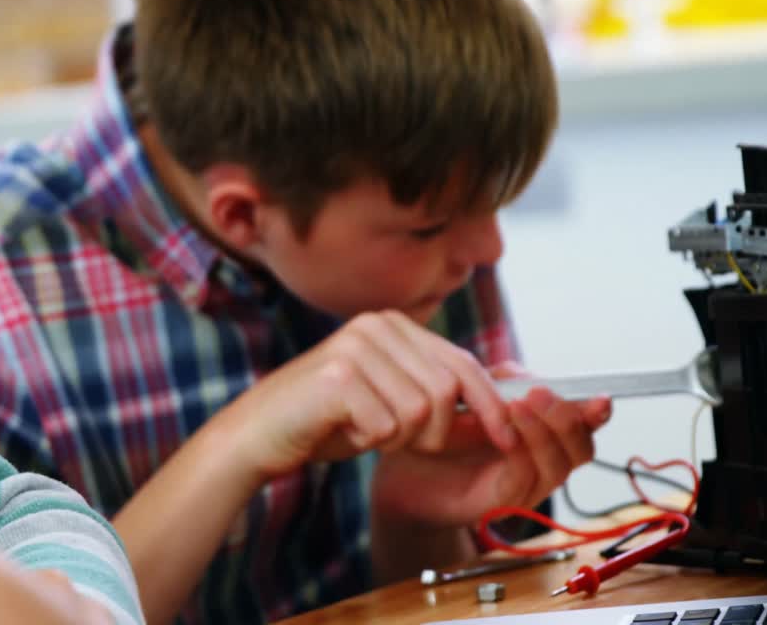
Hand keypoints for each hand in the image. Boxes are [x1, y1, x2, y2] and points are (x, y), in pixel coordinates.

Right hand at [222, 311, 518, 481]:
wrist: (258, 433)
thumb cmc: (326, 421)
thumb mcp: (392, 403)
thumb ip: (437, 400)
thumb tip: (504, 419)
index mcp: (393, 324)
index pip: (463, 362)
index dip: (490, 404)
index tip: (507, 438)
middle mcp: (377, 325)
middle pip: (446, 390)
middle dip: (433, 432)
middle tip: (394, 441)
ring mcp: (356, 346)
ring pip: (420, 410)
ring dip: (398, 438)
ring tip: (364, 431)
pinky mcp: (338, 375)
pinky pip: (387, 425)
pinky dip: (370, 441)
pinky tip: (344, 431)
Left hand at [372, 374, 610, 528]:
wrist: (403, 467)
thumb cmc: (441, 428)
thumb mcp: (476, 392)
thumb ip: (506, 382)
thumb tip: (531, 378)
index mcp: (543, 434)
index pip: (585, 427)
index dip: (596, 413)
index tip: (599, 398)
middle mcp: (542, 464)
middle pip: (581, 450)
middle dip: (566, 419)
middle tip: (537, 394)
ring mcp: (524, 487)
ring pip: (558, 467)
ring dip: (543, 433)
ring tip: (517, 405)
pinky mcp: (499, 503)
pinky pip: (523, 479)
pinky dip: (520, 454)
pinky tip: (505, 432)